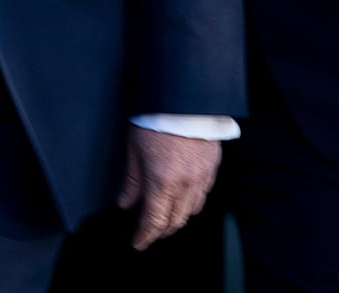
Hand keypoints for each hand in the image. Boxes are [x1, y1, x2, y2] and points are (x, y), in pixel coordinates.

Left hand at [117, 126, 220, 250]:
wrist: (185, 96)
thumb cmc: (157, 118)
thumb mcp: (134, 149)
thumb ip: (132, 181)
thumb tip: (125, 202)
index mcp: (162, 182)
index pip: (154, 221)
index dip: (145, 236)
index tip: (138, 242)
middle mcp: (185, 184)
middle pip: (175, 221)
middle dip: (161, 230)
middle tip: (150, 231)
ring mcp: (202, 176)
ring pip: (192, 210)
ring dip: (178, 217)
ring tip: (167, 215)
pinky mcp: (213, 166)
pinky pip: (204, 193)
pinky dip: (193, 201)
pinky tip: (184, 196)